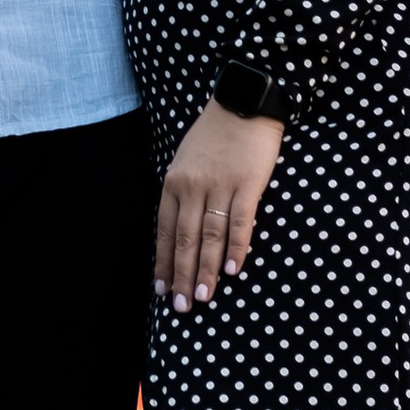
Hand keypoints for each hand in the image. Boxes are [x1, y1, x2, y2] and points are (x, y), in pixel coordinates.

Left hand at [155, 101, 284, 315]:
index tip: (161, 290)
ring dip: (207, 270)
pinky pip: (241, 222)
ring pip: (210, 236)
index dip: (162, 263)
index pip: (163, 231)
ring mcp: (220, 185)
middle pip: (184, 239)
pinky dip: (236, 248)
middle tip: (181, 307)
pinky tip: (234, 271)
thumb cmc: (214, 134)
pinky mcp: (248, 183)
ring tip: (203, 298)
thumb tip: (178, 231)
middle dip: (182, 276)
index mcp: (173, 181)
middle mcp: (192, 186)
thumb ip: (181, 193)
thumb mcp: (185, 160)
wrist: (244, 102)